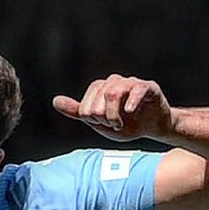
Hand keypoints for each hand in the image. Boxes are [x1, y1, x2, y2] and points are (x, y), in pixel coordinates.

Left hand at [53, 75, 174, 143]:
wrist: (153, 128)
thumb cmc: (127, 124)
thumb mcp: (99, 122)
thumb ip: (77, 112)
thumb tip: (55, 101)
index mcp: (100, 88)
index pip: (86, 105)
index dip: (93, 120)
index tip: (104, 125)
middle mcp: (114, 81)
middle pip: (98, 97)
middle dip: (104, 118)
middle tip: (114, 126)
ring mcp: (132, 83)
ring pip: (113, 92)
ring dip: (114, 114)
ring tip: (121, 124)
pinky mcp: (149, 87)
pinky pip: (137, 89)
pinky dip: (131, 101)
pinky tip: (129, 112)